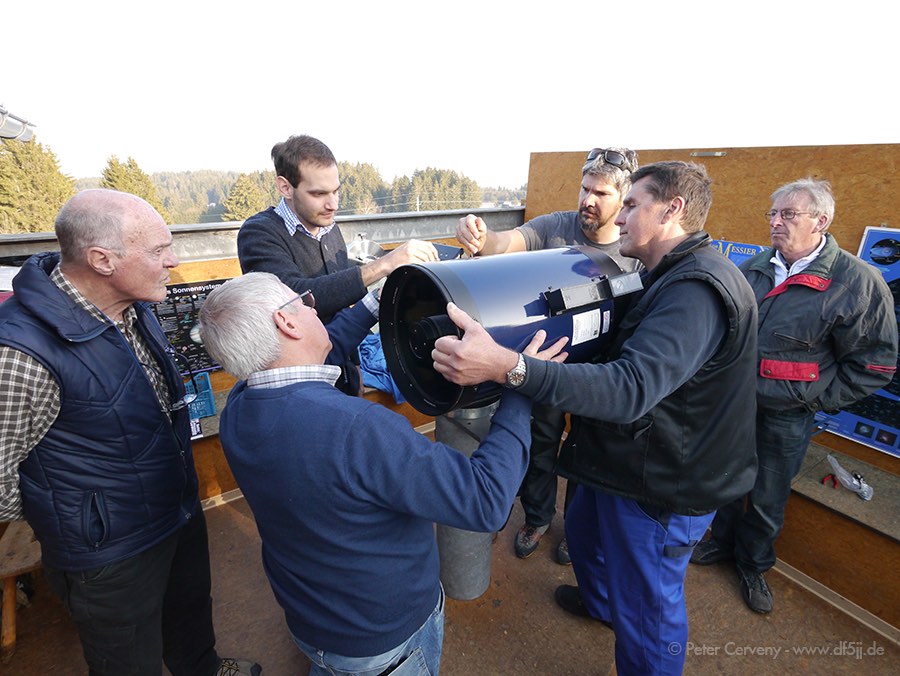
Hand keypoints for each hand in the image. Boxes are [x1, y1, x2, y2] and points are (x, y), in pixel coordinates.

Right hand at [382, 239, 438, 270]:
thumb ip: (417, 250)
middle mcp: (412, 245)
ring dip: (428, 264)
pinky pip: (420, 263)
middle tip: (433, 265)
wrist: (385, 264)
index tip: (436, 258)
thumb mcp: (406, 250)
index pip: (428, 245)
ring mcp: (410, 252)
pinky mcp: (409, 259)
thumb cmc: (394, 259)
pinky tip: (421, 269)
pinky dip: (423, 267)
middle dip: (433, 260)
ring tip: (427, 268)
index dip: (435, 252)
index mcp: (412, 242)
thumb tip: (429, 256)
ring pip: (426, 258)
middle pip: (428, 252)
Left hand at [432, 303, 568, 385]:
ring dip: (443, 359)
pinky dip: (447, 369)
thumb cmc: (488, 347)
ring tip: (454, 355)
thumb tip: (450, 307)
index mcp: (458, 350)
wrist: (498, 364)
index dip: (446, 339)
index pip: (438, 343)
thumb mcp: (475, 328)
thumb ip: (460, 317)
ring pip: (437, 365)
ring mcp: (456, 373)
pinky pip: (444, 374)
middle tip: (454, 347)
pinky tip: (456, 363)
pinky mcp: (458, 380)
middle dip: (443, 349)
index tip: (454, 340)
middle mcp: (456, 363)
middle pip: (435, 354)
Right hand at [456, 214, 485, 255]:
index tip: (477, 236)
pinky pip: (460, 241)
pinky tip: (472, 248)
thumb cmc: (479, 229)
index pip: (469, 222)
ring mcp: (458, 228)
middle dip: (471, 239)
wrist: (476, 235)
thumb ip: (481, 224)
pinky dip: (467, 246)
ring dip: (469, 244)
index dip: (473, 229)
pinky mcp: (457, 234)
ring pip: (461, 237)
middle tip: (477, 244)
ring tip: (475, 249)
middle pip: (464, 230)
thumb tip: (479, 220)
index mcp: (469, 218)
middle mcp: (462, 221)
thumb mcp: (483, 227)